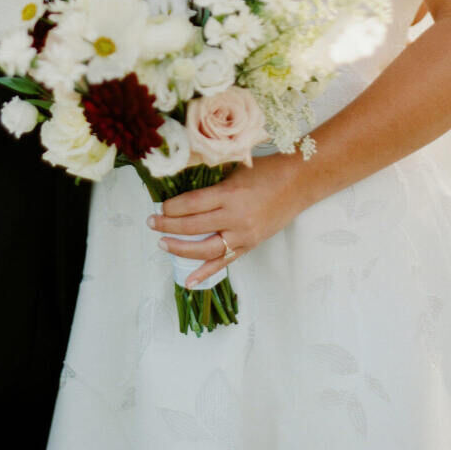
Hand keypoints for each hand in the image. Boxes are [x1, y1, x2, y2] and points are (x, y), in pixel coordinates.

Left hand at [147, 153, 303, 287]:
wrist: (299, 183)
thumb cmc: (266, 170)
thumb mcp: (235, 169)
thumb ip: (212, 182)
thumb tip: (184, 189)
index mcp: (229, 194)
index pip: (192, 204)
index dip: (172, 208)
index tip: (159, 207)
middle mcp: (235, 217)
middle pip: (194, 226)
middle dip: (168, 226)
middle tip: (151, 223)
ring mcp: (243, 235)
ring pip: (205, 249)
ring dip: (181, 248)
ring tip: (163, 244)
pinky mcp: (250, 245)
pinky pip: (224, 261)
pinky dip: (206, 272)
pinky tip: (189, 281)